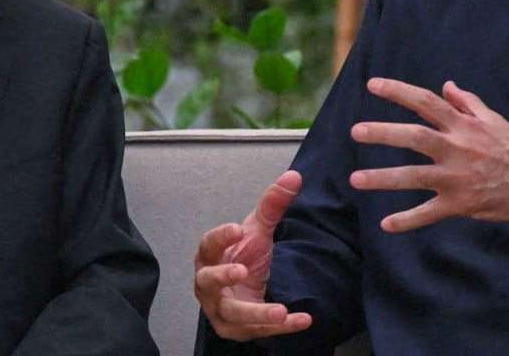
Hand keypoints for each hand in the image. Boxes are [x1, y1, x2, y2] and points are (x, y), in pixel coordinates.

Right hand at [193, 170, 312, 340]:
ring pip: (232, 313)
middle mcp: (209, 284)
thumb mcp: (257, 231)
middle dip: (223, 277)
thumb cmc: (241, 257)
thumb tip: (294, 176)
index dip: (221, 237)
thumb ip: (272, 205)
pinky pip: (257, 331)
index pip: (209, 245)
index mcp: (209, 256)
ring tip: (279, 310)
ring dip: (256, 313)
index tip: (237, 228)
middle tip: (241, 271)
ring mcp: (221, 309)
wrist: (243, 290)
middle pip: (208, 282)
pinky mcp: (237, 329)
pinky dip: (280, 328)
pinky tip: (300, 319)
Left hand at [350, 78, 508, 234]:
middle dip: (383, 133)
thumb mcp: (496, 121)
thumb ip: (469, 103)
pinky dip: (407, 221)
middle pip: (415, 137)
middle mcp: (458, 149)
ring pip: (414, 176)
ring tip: (355, 179)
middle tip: (356, 131)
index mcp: (465, 126)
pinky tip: (385, 224)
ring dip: (383, 178)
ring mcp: (458, 178)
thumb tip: (446, 85)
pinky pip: (429, 214)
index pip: (426, 102)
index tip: (373, 85)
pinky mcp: (461, 204)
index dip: (398, 92)